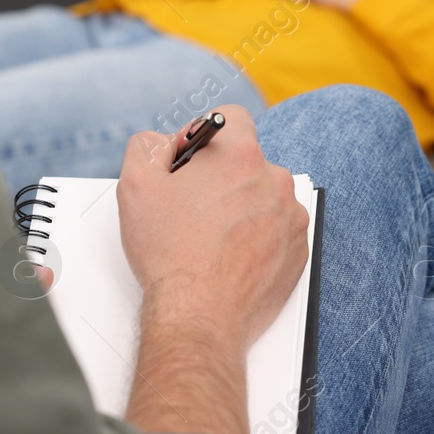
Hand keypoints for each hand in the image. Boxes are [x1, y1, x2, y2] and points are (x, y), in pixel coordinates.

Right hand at [118, 106, 309, 352]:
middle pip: (245, 161)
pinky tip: (230, 257)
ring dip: (240, 208)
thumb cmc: (169, 253)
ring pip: (262, 197)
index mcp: (241, 155)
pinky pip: (277, 230)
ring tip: (211, 239)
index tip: (189, 164)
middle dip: (220, 177)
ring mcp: (292, 218)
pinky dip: (257, 238)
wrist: (198, 316)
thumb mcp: (135, 183)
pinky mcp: (298, 251)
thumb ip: (148, 144)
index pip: (229, 117)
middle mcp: (275, 181)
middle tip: (192, 208)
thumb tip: (165, 143)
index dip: (202, 136)